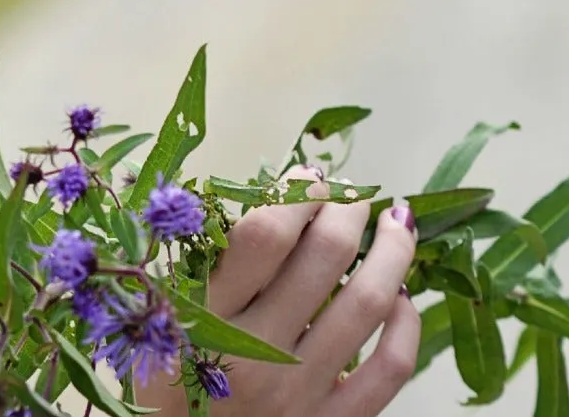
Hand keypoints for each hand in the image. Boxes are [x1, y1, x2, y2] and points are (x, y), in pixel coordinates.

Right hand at [136, 174, 419, 416]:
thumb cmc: (167, 381)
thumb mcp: (162, 318)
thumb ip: (205, 265)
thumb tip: (276, 200)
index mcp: (204, 318)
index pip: (264, 235)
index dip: (298, 193)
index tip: (310, 175)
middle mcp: (255, 354)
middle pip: (326, 258)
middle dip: (349, 209)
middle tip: (354, 193)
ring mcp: (300, 393)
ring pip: (371, 304)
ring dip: (392, 253)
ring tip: (394, 226)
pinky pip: (391, 368)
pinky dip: (407, 325)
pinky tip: (402, 298)